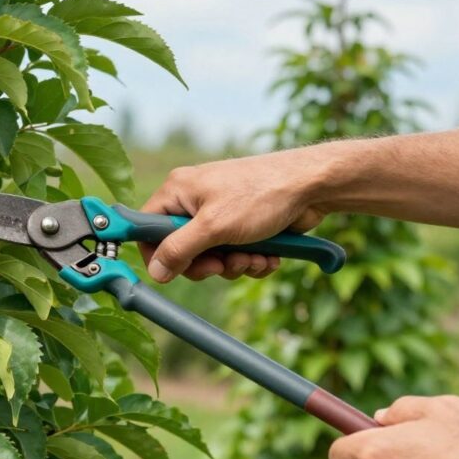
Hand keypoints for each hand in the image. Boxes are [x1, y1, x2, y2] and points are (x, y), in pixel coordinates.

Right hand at [140, 147, 330, 281]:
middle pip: (180, 250)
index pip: (147, 229)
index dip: (157, 254)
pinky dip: (250, 261)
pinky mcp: (241, 226)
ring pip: (211, 257)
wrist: (312, 186)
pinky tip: (268, 256)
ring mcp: (219, 214)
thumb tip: (154, 271)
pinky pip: (234, 255)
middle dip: (207, 265)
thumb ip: (179, 249)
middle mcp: (194, 201)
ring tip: (254, 258)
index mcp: (178, 191)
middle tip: (223, 264)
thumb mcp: (214, 227)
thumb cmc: (262, 194)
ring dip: (234, 266)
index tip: (175, 270)